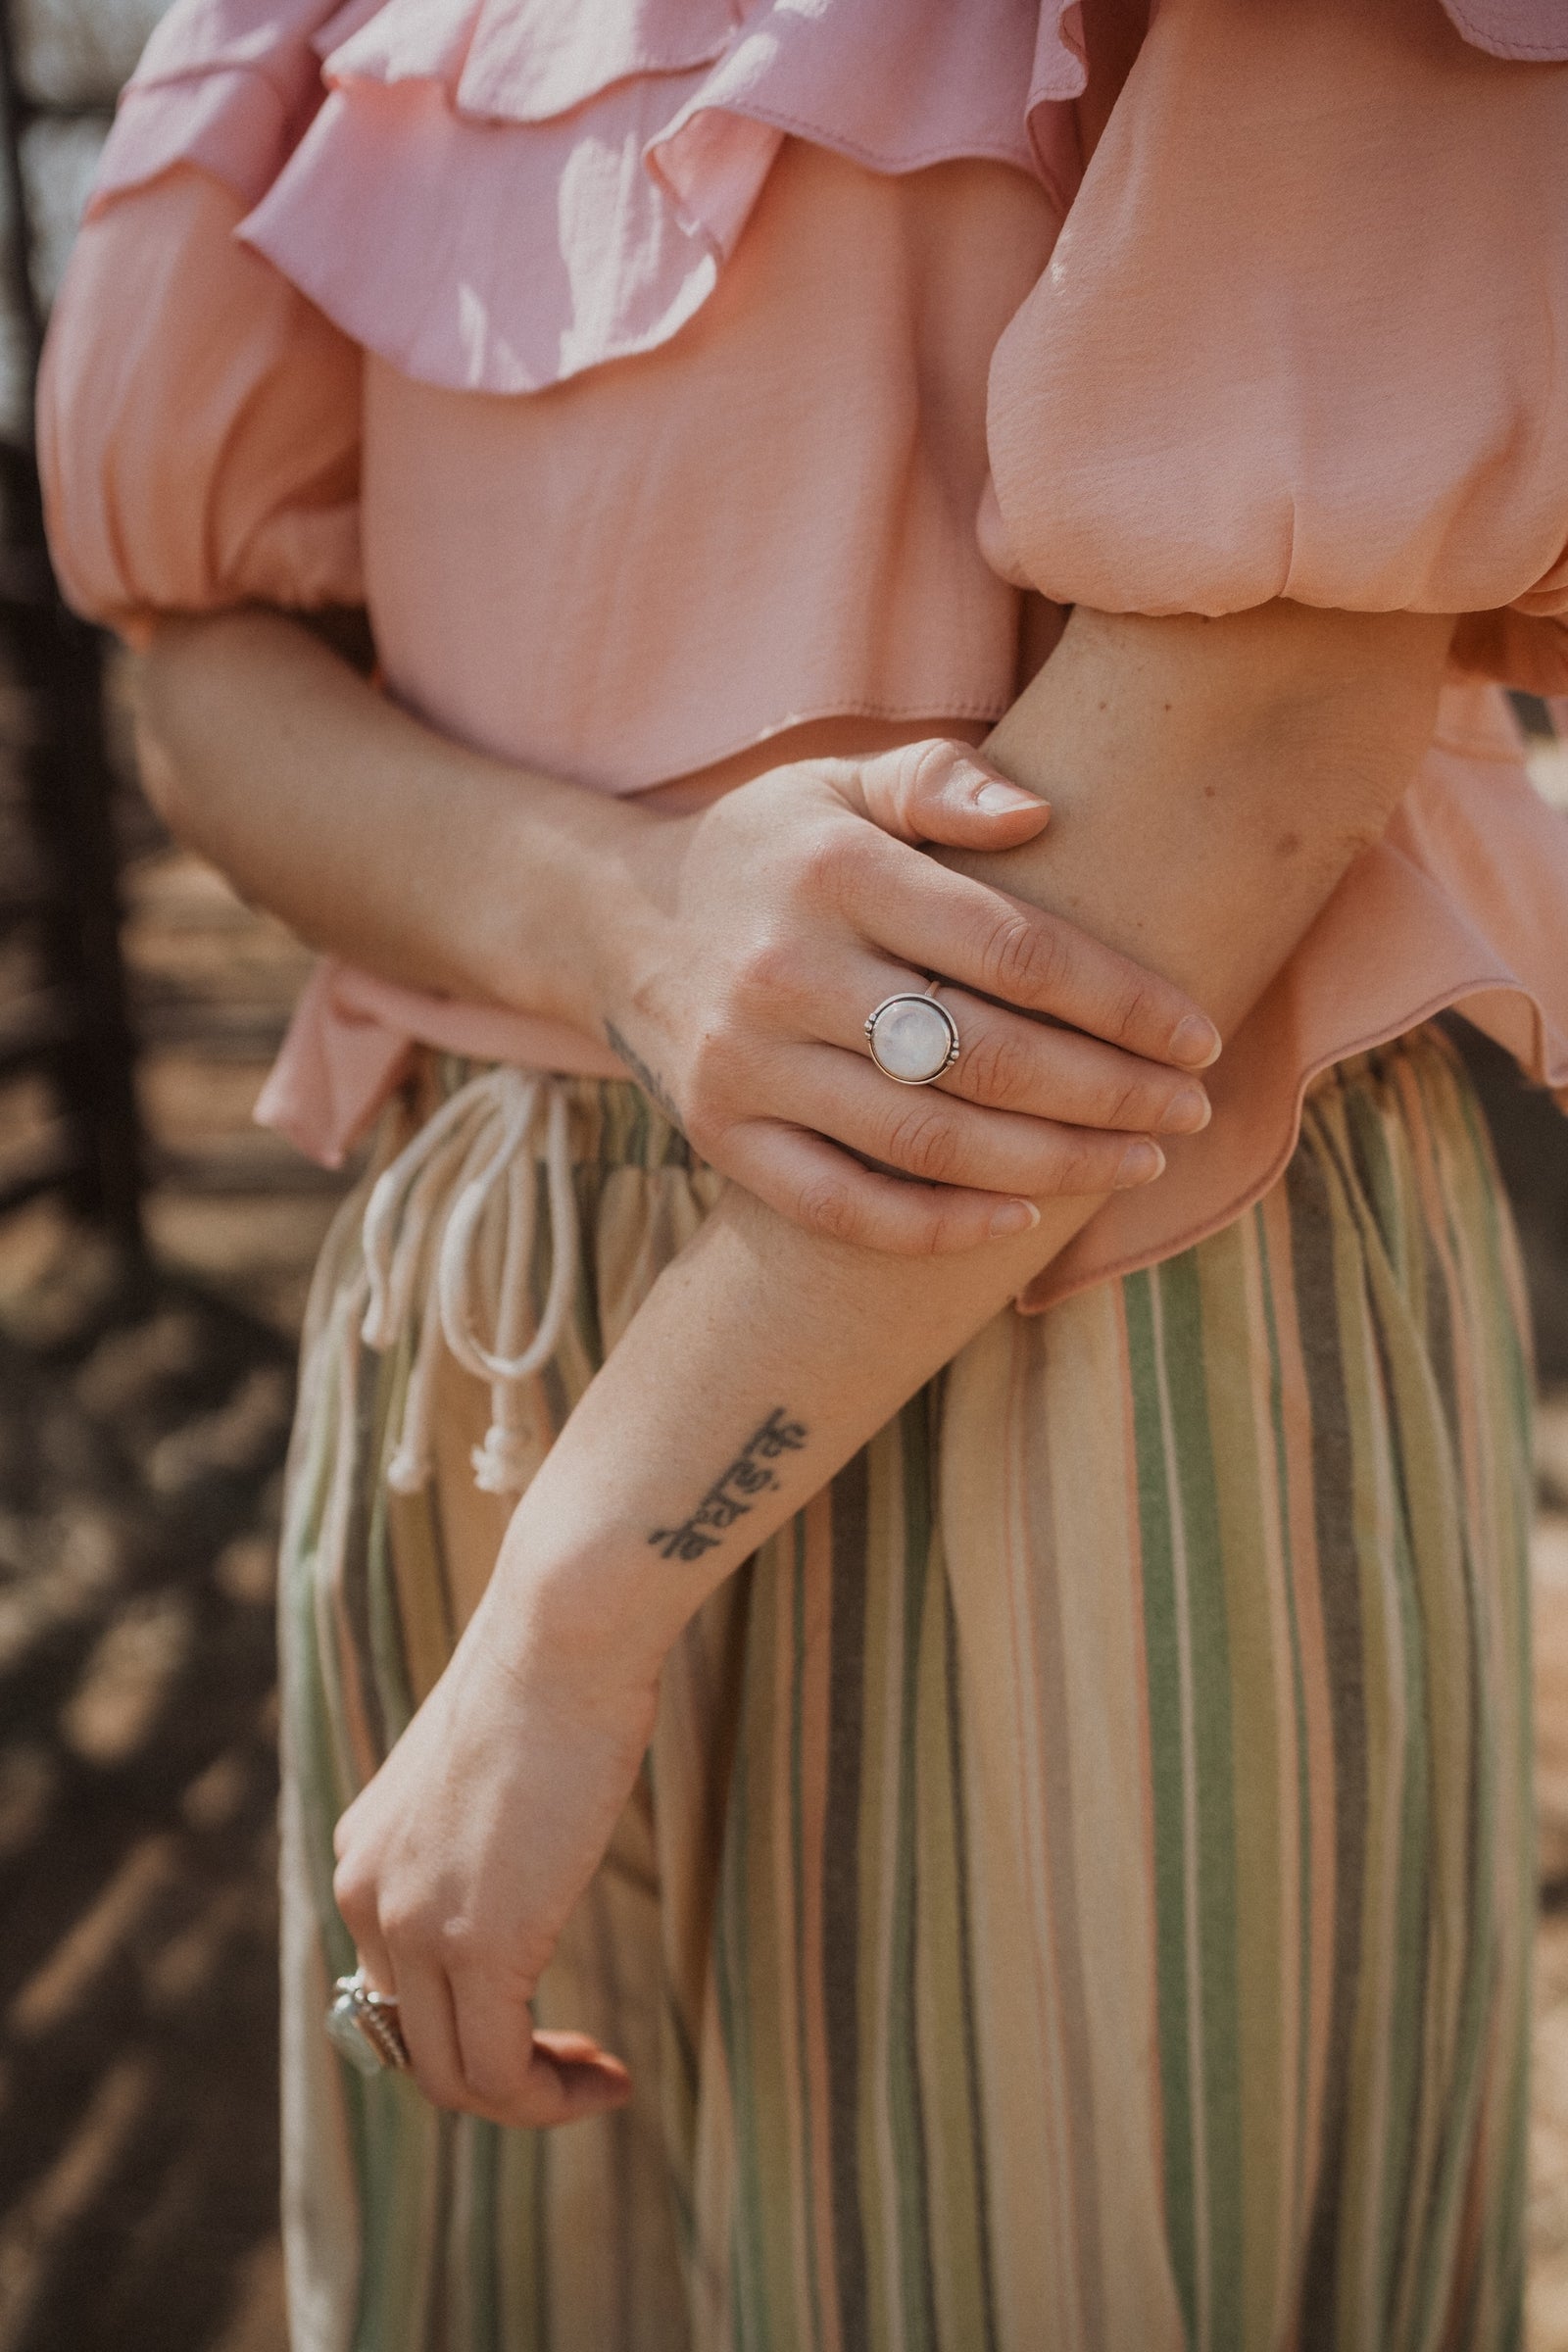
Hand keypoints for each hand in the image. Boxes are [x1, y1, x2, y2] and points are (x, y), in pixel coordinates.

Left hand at [331, 1601, 653, 2126]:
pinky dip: (551, 2098)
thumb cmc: (556, 1673)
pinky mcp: (476, 1943)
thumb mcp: (489, 1770)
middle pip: (415, 2046)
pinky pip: (499, 2073)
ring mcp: (413, 1924)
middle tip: (581, 2064)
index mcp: (364, 1856)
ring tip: (598, 2081)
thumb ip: (480, 1832)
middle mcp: (366, 1896)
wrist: (567, 1629)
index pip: (395, 1990)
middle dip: (500, 2074)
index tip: (549, 2025)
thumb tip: (524, 1861)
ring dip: (529, 2101)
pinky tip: (608, 2076)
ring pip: (454, 2078)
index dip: (469, 2026)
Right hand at [592, 739, 1220, 1252]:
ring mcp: (750, 1065)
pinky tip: (1018, 1220)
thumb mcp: (841, 783)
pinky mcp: (722, 1139)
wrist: (612, 921)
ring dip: (1049, 1165)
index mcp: (837, 873)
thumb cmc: (769, 851)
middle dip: (1109, 1093)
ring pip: (926, 1140)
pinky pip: (841, 1206)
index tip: (1197, 1036)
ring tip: (1135, 1164)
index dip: (1122, 1001)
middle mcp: (787, 971)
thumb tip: (1041, 812)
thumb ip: (939, 781)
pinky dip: (936, 1226)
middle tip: (1190, 1112)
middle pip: (984, 1055)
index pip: (1013, 949)